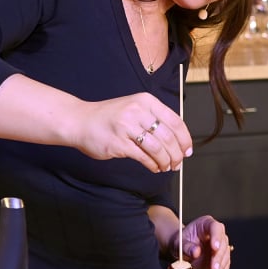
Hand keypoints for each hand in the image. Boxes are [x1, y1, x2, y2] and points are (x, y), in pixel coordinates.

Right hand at [71, 92, 192, 172]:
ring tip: (166, 167)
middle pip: (168, 137)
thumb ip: (155, 119)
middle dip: (177, 154)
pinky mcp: (119, 143)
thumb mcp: (135, 108)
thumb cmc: (110, 117)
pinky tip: (154, 167)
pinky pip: (144, 157)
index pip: (175, 121)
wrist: (80, 121)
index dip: (184, 139)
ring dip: (166, 162)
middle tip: (178, 163)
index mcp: (146, 101)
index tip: (187, 150)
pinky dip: (153, 165)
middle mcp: (138, 111)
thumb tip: (178, 141)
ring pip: (158, 149)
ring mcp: (127, 127)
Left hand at [175, 215, 231, 268]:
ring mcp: (220, 245)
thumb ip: (186, 247)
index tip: (214, 248)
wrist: (180, 250)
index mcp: (206, 224)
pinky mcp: (221, 256)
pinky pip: (224, 264)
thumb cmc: (179, 243)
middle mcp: (216, 233)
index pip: (215, 228)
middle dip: (218, 257)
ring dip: (220, 266)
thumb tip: (196, 252)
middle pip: (223, 242)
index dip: (216, 237)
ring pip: (225, 254)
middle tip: (213, 268)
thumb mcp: (178, 243)